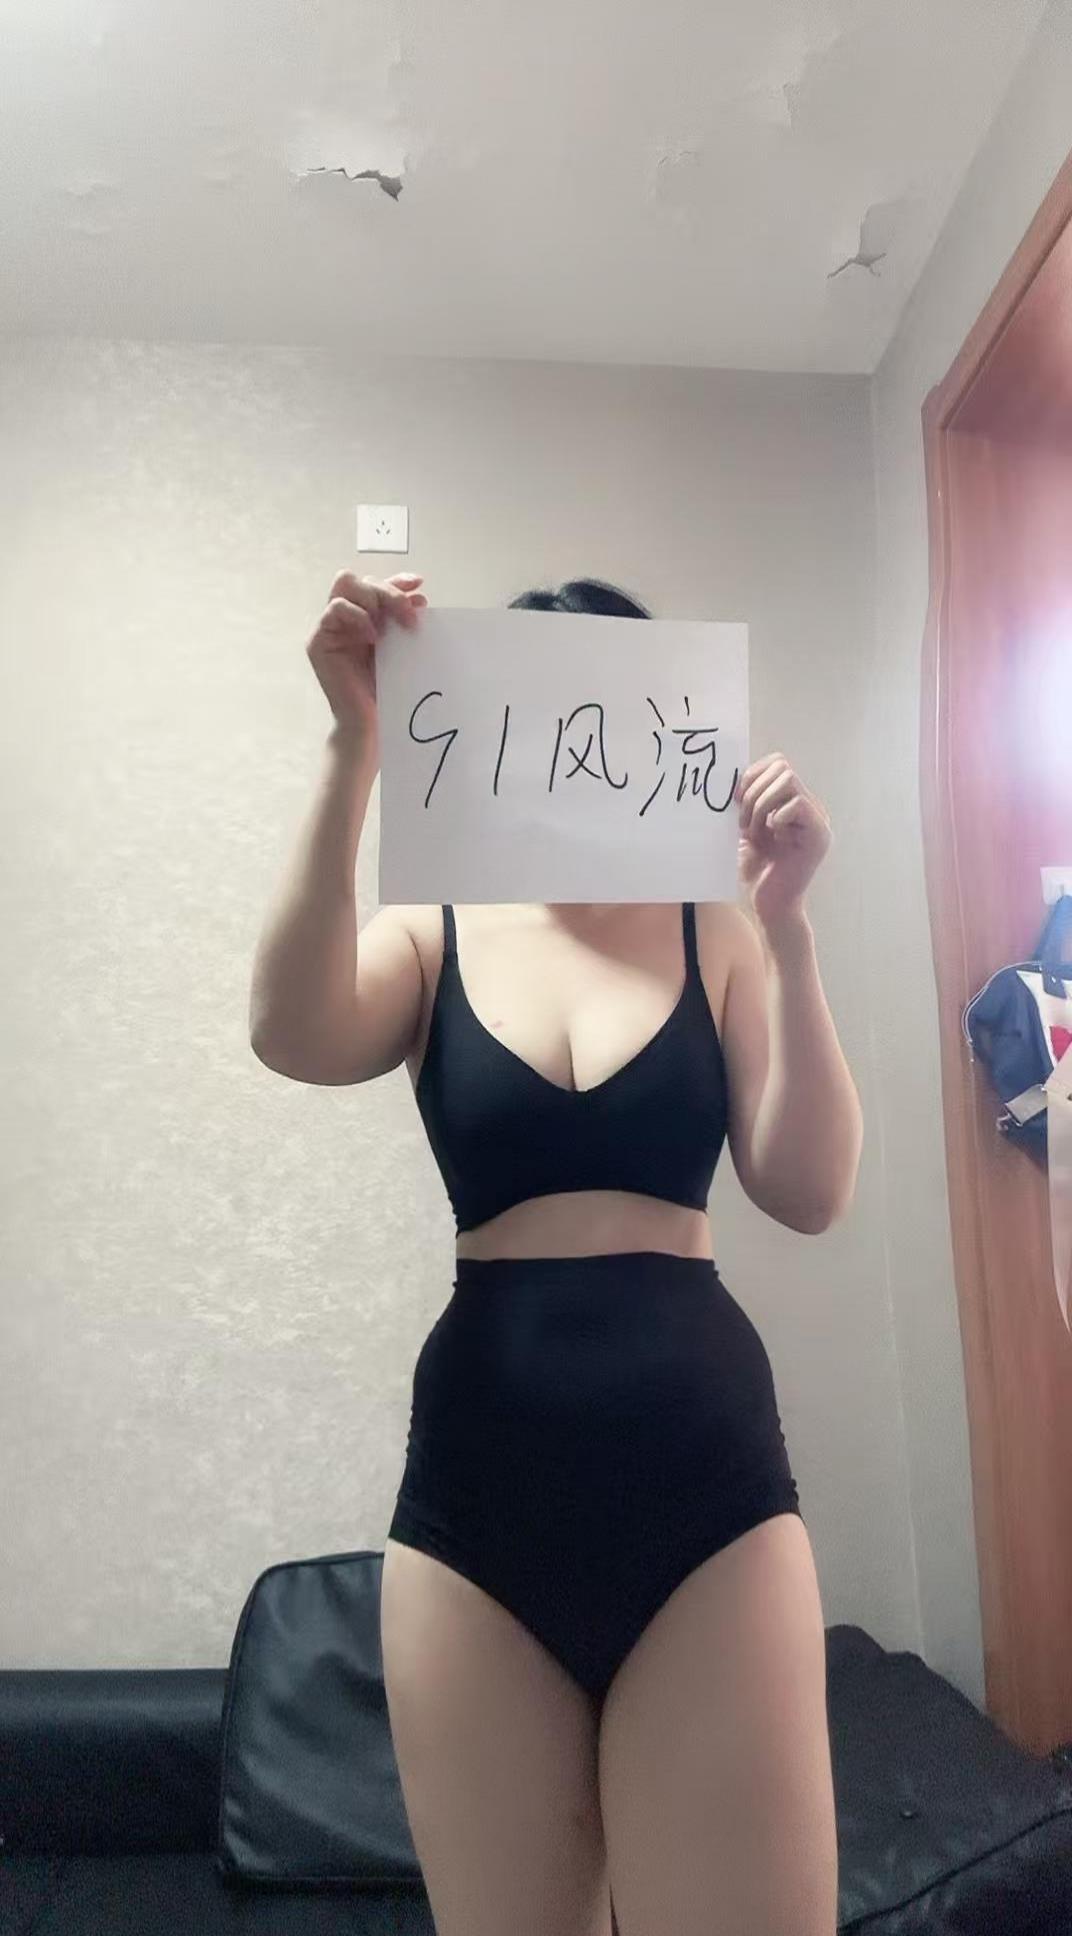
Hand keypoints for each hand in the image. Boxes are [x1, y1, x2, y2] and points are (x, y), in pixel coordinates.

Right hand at [305, 570, 426, 748]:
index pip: (376, 585)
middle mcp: (346, 618)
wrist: (373, 724)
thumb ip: (404, 622)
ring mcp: (330, 627)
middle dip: (388, 591)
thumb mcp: (402, 648)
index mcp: (366, 618)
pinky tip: (373, 637)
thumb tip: (419, 596)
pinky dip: (358, 616)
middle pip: (361, 580)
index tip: (418, 584)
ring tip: (391, 626)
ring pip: (346, 585)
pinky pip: (335, 609)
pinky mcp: (318, 640)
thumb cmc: (388, 689)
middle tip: (409, 614)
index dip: (396, 580)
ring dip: (374, 599)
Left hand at [735, 753, 831, 930]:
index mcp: (792, 801)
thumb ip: (744, 801)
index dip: (752, 774)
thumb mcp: (745, 827)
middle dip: (754, 792)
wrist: (767, 905)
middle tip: (745, 823)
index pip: (777, 762)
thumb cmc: (756, 870)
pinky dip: (776, 818)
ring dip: (762, 805)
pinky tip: (773, 840)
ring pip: (788, 780)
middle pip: (782, 767)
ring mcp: (817, 819)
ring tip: (755, 832)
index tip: (736, 800)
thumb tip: (729, 773)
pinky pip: (797, 804)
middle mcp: (809, 806)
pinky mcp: (819, 835)